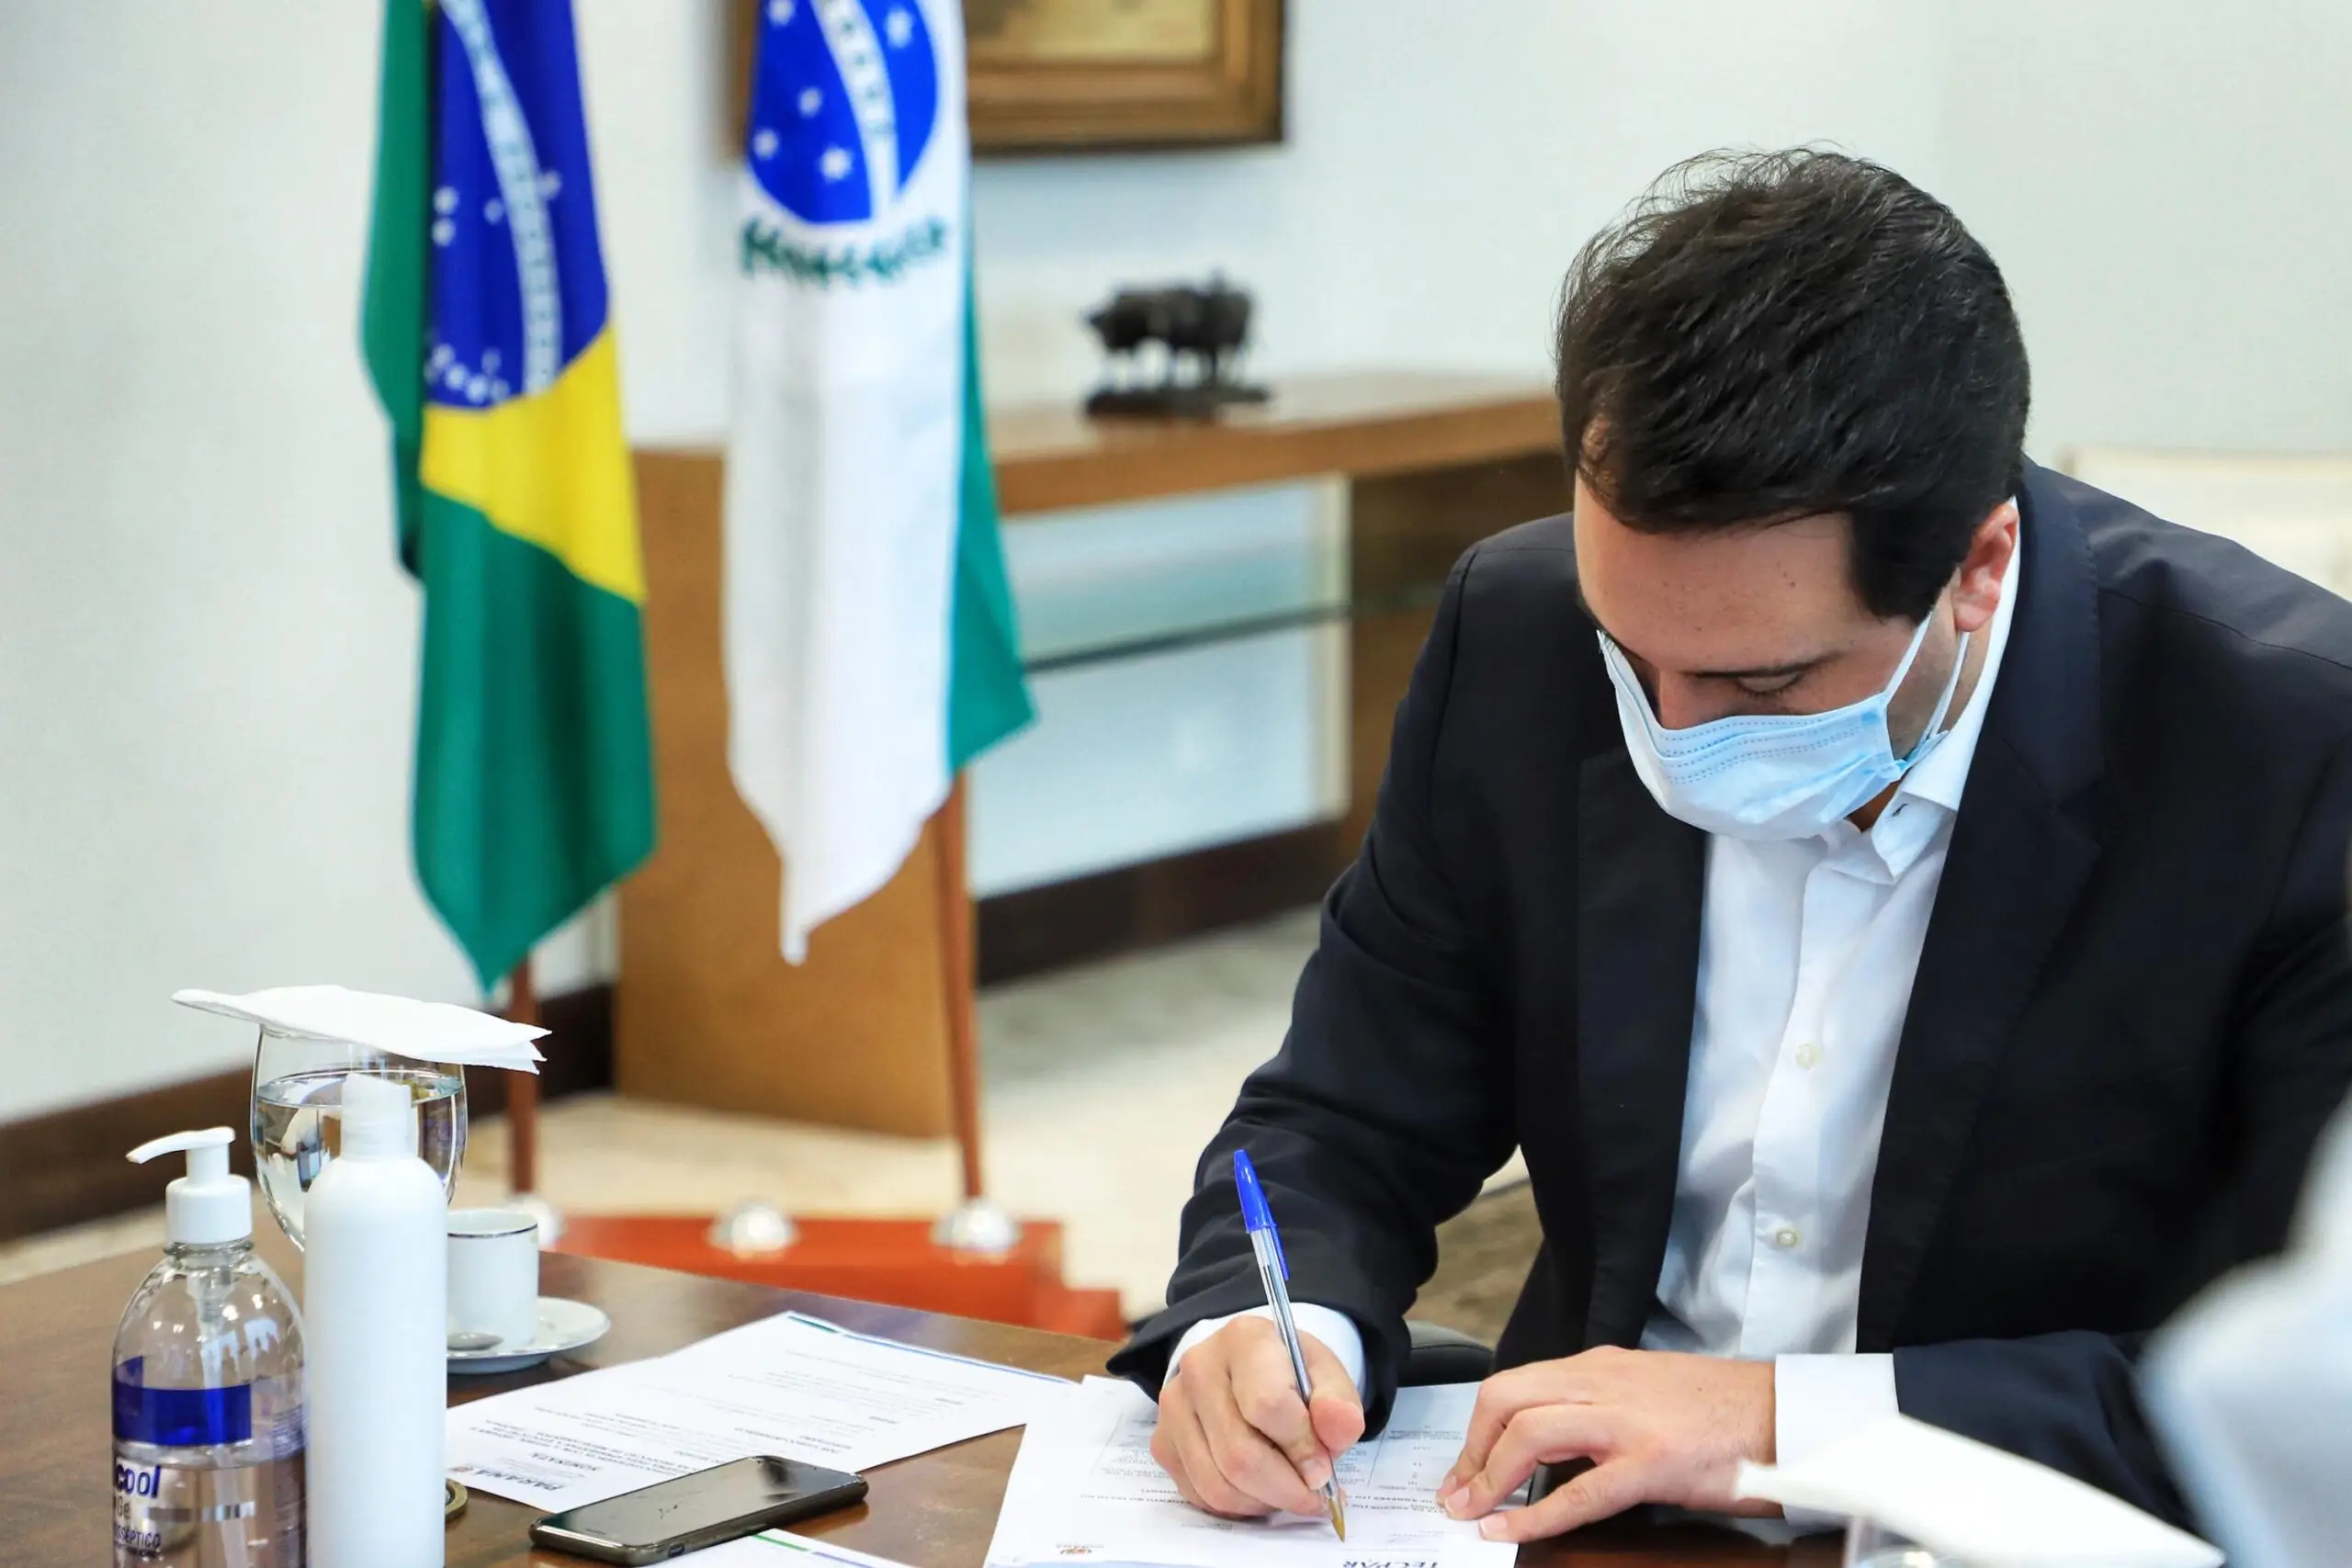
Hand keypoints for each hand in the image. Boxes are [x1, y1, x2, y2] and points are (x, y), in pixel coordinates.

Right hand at [1151, 1315, 1364, 1518]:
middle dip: (1286, 1488)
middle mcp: (1198, 1367)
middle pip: (1240, 1454)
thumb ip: (1339, 1402)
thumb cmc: (1290, 1375)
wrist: (1251, 1371)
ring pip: (1217, 1484)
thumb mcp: (1326, 1377)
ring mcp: (1173, 1406)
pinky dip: (1238, 1505)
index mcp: (1243, 1339)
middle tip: (1313, 1495)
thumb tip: (1339, 1426)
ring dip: (1264, 1501)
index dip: (1302, 1447)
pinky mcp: (1162, 1442)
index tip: (1325, 1468)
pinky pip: (1200, 1495)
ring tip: (1288, 1490)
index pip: (1267, 1405)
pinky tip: (1260, 1488)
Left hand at [1437, 1347, 1775, 1541]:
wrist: (1786, 1414)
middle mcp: (1603, 1382)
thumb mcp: (1648, 1390)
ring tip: (1470, 1512)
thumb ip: (1599, 1404)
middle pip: (1505, 1399)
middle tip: (1458, 1492)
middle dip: (1470, 1448)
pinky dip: (1534, 1515)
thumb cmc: (1722, 1410)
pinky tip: (1508, 1531)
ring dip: (1489, 1477)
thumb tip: (1550, 1439)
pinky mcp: (1651, 1462)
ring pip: (1529, 1432)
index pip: (1514, 1384)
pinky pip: (1578, 1491)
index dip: (1478, 1428)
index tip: (1465, 1466)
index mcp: (1600, 1366)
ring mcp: (1625, 1421)